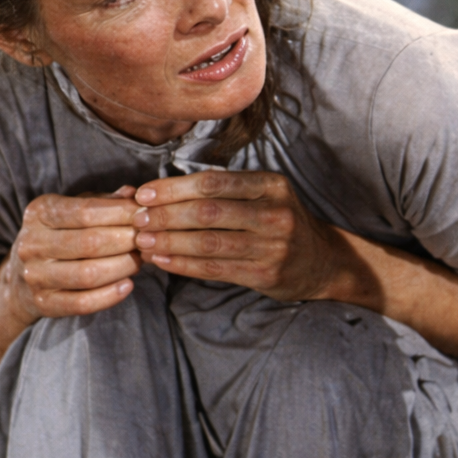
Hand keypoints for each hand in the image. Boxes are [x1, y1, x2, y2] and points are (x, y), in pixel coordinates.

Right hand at [6, 187, 143, 320]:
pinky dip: (109, 296)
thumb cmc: (59, 235)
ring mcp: (35, 275)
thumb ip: (103, 202)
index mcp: (39, 212)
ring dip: (123, 267)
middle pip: (90, 243)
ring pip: (88, 274)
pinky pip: (81, 303)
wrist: (20, 279)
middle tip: (147, 240)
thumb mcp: (74, 210)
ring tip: (139, 261)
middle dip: (127, 241)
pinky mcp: (43, 303)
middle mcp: (32, 243)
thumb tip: (132, 194)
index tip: (145, 215)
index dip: (122, 213)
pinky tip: (128, 285)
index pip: (86, 211)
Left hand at [131, 171, 348, 301]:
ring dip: (170, 241)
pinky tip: (162, 259)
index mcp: (271, 185)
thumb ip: (223, 191)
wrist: (321, 261)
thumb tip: (162, 191)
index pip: (213, 182)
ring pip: (209, 242)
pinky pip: (216, 268)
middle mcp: (275, 212)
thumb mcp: (263, 195)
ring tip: (143, 240)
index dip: (174, 188)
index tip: (144, 194)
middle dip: (167, 215)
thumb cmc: (278, 222)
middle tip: (136, 219)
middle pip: (209, 211)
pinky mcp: (266, 274)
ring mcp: (272, 245)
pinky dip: (184, 264)